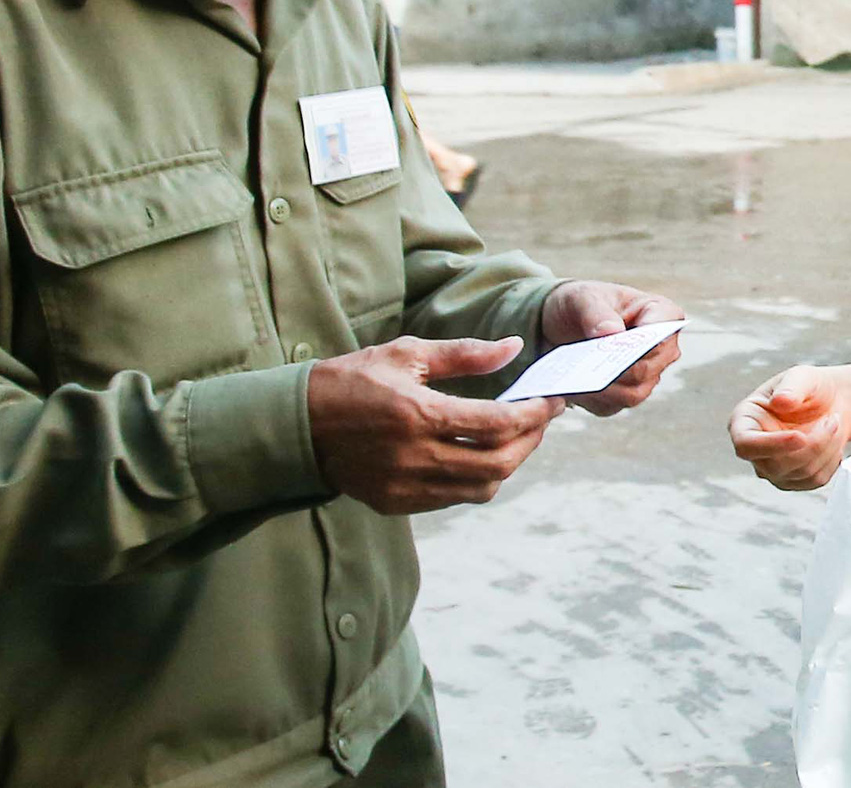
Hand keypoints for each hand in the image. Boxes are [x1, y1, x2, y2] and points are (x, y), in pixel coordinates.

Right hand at [307, 336, 563, 514]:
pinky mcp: (397, 502)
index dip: (534, 414)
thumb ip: (464, 354)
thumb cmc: (353, 379)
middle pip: (497, 462)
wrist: (298, 424)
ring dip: (508, 463)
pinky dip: (478, 478)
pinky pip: (454, 498)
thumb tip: (511, 348)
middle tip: (542, 419)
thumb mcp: (406, 354)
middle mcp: (414, 457)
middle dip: (530, 440)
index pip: (496, 423)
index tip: (552, 401)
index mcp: (418, 415)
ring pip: (481, 487)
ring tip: (518, 436)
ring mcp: (405, 486)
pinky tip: (482, 453)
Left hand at [540, 280, 683, 415]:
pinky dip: (592, 397)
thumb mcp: (583, 297)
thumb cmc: (583, 303)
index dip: (643, 343)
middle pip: (646, 369)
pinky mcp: (625, 395)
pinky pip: (612, 405)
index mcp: (662, 314)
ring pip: (632, 393)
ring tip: (577, 377)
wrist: (565, 324)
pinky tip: (574, 386)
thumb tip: (611, 333)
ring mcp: (646, 375)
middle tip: (589, 364)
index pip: (662, 334)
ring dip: (603, 387)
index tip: (617, 342)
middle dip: (616, 369)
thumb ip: (597, 312)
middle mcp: (661, 349)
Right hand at [730, 366, 850, 490]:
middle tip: (832, 420)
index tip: (801, 436)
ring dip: (826, 448)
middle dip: (813, 443)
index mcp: (744, 422)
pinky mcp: (793, 481)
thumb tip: (780, 401)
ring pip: (800, 473)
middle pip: (776, 464)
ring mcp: (772, 469)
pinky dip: (831, 460)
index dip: (772, 445)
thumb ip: (791, 386)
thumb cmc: (811, 388)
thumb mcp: (802, 377)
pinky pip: (815, 480)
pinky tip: (831, 441)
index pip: (746, 445)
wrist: (831, 404)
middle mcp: (754, 450)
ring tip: (833, 423)